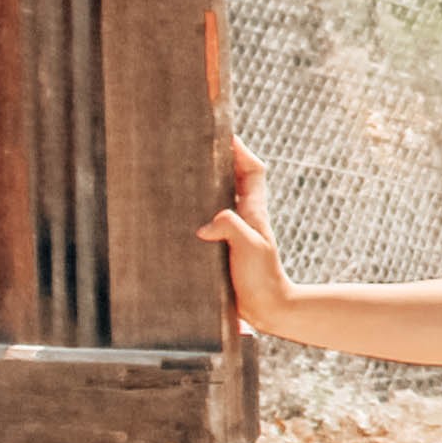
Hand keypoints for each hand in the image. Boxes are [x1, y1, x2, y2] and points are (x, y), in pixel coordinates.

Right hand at [195, 132, 290, 331]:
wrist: (267, 309)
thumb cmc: (261, 277)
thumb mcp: (248, 248)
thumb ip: (230, 228)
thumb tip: (205, 225)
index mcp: (253, 210)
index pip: (252, 170)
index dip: (241, 150)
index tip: (224, 133)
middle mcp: (243, 217)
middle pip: (233, 178)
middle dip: (217, 161)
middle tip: (192, 148)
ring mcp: (233, 232)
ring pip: (218, 199)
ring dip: (203, 187)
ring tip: (177, 174)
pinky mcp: (221, 248)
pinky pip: (207, 222)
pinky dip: (195, 214)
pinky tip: (174, 216)